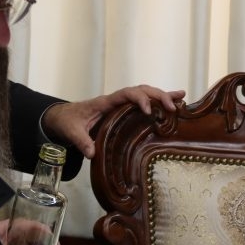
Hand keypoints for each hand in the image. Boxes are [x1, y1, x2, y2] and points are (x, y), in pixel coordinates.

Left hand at [43, 85, 184, 158]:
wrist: (63, 117)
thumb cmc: (67, 122)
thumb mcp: (71, 132)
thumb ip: (81, 141)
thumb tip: (92, 154)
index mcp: (105, 103)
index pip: (125, 94)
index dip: (139, 98)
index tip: (148, 110)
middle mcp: (116, 100)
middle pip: (140, 90)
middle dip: (158, 96)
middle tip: (172, 107)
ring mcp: (122, 104)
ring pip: (145, 93)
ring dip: (162, 95)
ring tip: (181, 98)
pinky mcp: (126, 111)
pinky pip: (144, 103)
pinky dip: (160, 102)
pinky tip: (176, 103)